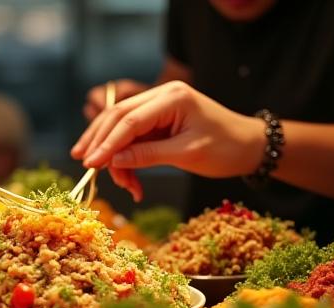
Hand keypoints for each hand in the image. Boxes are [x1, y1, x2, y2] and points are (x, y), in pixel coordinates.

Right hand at [71, 81, 263, 200]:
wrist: (250, 146)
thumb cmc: (226, 148)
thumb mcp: (187, 154)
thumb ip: (148, 155)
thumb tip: (113, 161)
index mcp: (172, 98)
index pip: (129, 119)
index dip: (107, 143)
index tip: (91, 163)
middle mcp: (161, 97)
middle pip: (117, 117)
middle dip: (99, 142)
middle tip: (84, 164)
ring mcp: (158, 108)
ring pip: (121, 129)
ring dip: (115, 158)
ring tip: (124, 185)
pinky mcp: (158, 122)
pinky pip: (133, 139)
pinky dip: (128, 161)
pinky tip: (131, 182)